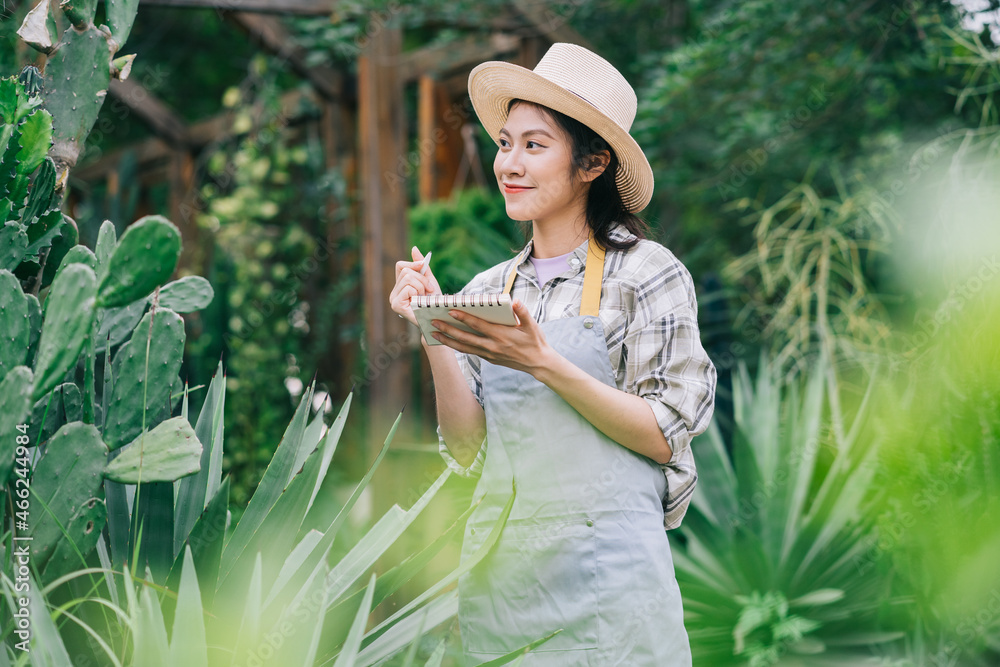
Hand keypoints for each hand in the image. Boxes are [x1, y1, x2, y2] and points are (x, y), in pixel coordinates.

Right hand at [389, 246, 441, 325]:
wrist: (439, 317)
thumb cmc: (434, 301)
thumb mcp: (429, 280)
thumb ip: (421, 265)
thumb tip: (414, 248)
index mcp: (400, 286)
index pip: (400, 265)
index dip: (413, 264)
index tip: (423, 267)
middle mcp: (394, 292)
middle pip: (406, 271)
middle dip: (422, 279)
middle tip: (427, 291)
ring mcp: (393, 299)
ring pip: (408, 278)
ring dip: (422, 287)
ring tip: (424, 298)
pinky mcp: (396, 305)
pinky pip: (408, 288)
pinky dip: (418, 293)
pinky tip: (420, 303)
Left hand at [430, 298, 553, 376]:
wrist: (538, 363)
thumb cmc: (535, 341)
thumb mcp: (533, 326)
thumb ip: (523, 312)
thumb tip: (514, 301)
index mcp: (501, 336)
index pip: (478, 325)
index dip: (464, 318)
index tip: (451, 311)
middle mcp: (492, 346)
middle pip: (465, 338)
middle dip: (448, 330)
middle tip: (433, 323)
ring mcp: (489, 354)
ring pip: (464, 348)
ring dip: (448, 341)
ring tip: (434, 334)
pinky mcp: (489, 359)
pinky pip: (469, 352)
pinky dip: (457, 346)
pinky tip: (448, 340)